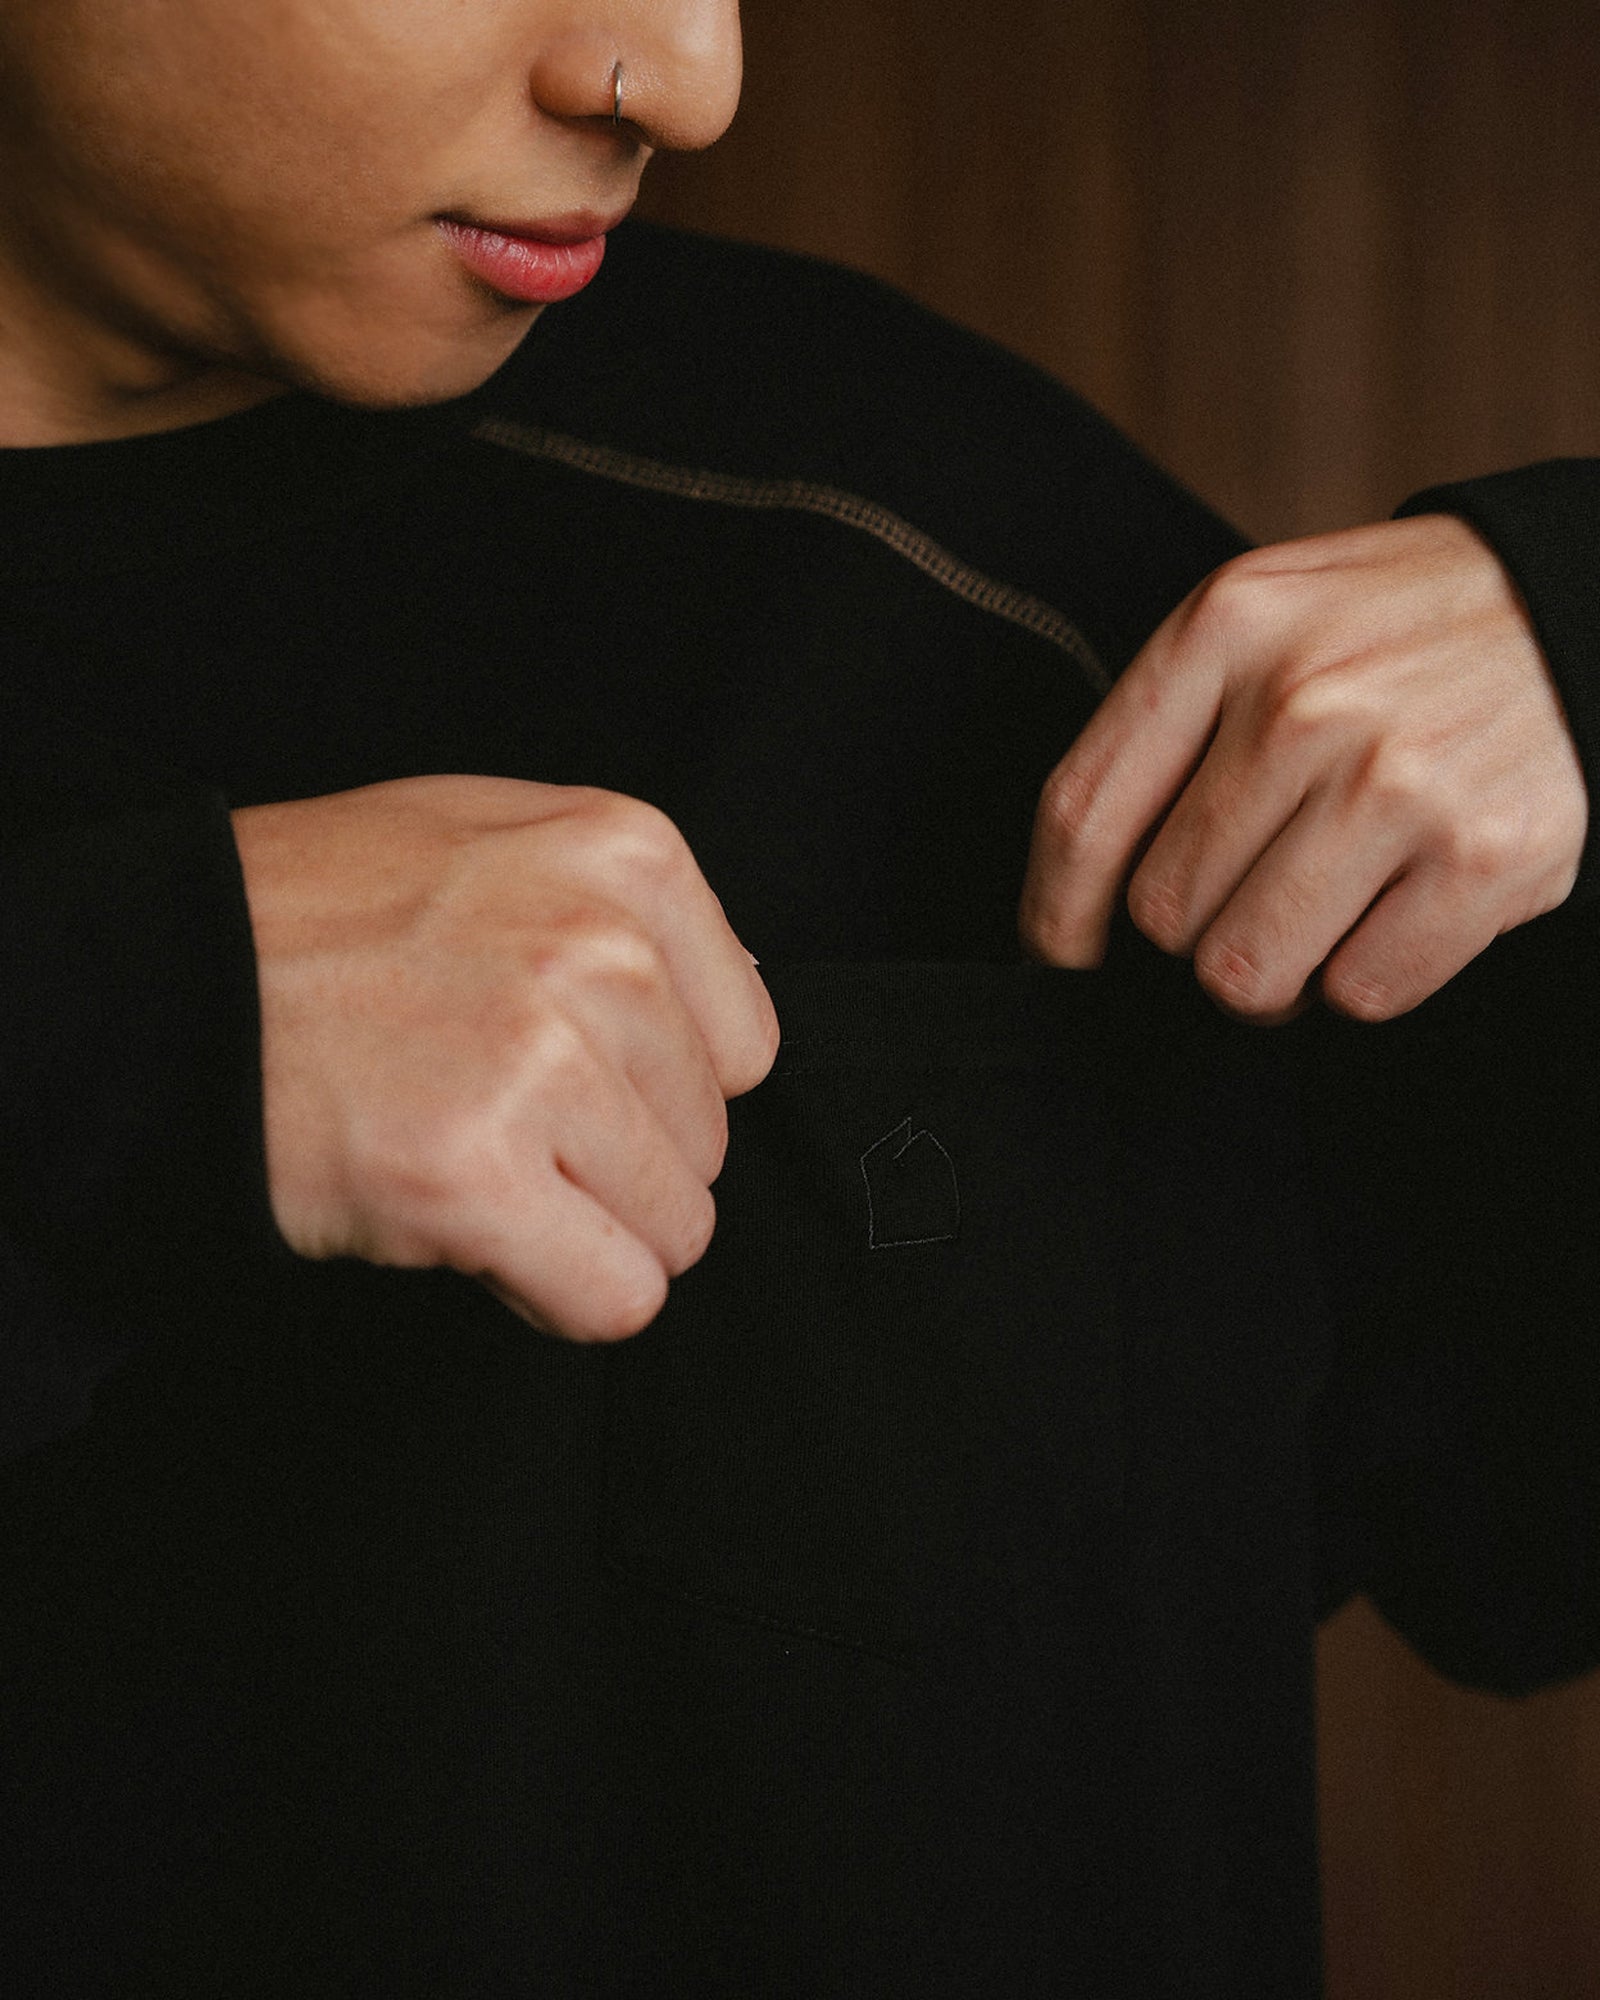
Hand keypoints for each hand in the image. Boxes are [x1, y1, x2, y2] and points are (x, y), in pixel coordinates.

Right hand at [232, 775, 777, 1338]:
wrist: (165, 980)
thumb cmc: (319, 916)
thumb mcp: (489, 838)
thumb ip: (622, 906)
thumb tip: (729, 1004)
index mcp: (624, 855)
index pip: (745, 1045)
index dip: (657, 1085)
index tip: (572, 1077)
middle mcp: (603, 949)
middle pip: (707, 1142)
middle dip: (612, 1160)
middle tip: (495, 1117)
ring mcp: (541, 1061)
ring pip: (673, 1229)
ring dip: (580, 1227)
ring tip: (473, 1163)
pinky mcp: (474, 1175)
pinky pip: (613, 1297)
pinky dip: (555, 1296)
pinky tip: (481, 1237)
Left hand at [1018, 514, 1588, 1020]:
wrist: (1583, 606)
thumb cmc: (1396, 632)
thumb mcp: (1267, 618)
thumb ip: (1169, 724)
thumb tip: (1079, 891)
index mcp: (1226, 627)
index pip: (1080, 812)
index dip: (1052, 913)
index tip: (1057, 957)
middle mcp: (1302, 701)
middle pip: (1163, 911)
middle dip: (1196, 931)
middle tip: (1254, 898)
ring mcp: (1395, 781)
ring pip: (1245, 972)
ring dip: (1274, 972)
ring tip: (1320, 914)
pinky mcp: (1483, 857)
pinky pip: (1359, 993)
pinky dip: (1366, 978)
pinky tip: (1397, 912)